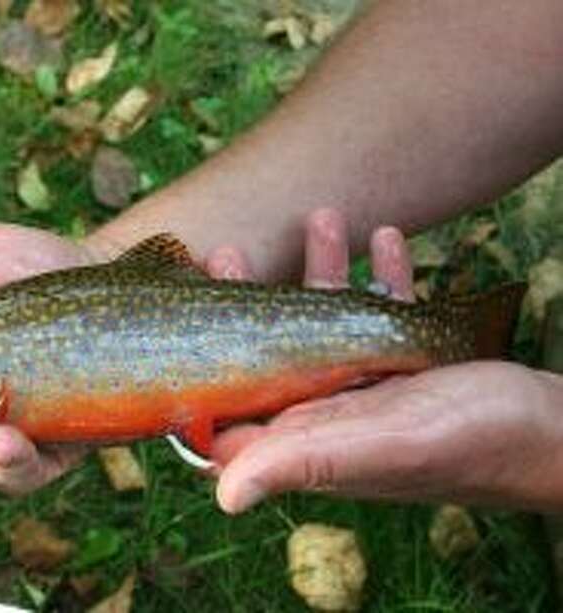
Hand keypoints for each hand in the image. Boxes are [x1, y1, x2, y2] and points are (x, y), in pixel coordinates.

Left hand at [213, 214, 562, 512]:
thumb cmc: (473, 445)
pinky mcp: (408, 367)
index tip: (188, 307)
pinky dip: (381, 275)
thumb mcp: (381, 446)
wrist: (556, 436)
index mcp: (307, 438)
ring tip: (324, 217)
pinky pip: (382, 313)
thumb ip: (303, 461)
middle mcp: (328, 413)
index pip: (231, 410)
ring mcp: (367, 388)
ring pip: (324, 323)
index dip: (199, 365)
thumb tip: (222, 497)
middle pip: (267, 354)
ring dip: (319, 271)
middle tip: (230, 250)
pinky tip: (385, 237)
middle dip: (248, 299)